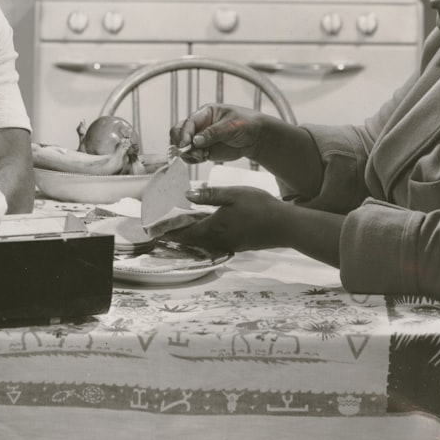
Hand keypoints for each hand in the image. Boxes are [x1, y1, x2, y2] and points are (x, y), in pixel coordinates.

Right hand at [169, 105, 269, 164]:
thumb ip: (213, 133)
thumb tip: (196, 140)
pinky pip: (190, 156)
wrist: (256, 138)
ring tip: (201, 156)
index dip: (185, 133)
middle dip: (181, 143)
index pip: (189, 122)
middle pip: (178, 132)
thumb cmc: (246, 124)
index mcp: (205, 113)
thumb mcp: (231, 126)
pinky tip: (202, 158)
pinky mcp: (203, 151)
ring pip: (182, 146)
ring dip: (187, 153)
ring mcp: (200, 139)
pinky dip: (192, 159)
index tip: (186, 143)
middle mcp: (199, 125)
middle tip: (191, 151)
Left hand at [170, 184, 285, 251]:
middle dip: (176, 235)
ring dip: (190, 237)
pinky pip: (214, 243)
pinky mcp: (238, 245)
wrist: (284, 226)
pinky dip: (204, 238)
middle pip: (191, 240)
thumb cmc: (260, 207)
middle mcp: (218, 240)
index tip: (155, 231)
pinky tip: (206, 229)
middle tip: (164, 230)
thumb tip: (187, 195)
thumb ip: (210, 195)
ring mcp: (229, 244)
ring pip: (203, 243)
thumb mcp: (233, 194)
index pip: (184, 232)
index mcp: (214, 227)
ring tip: (180, 229)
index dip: (169, 232)